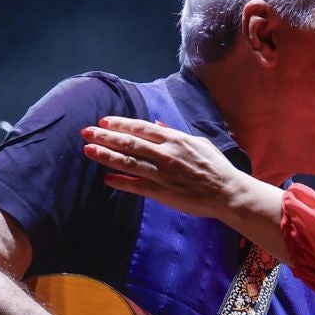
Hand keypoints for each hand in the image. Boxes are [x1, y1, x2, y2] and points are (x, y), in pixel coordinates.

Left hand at [81, 118, 254, 220]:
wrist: (229, 193)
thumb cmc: (216, 167)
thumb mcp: (199, 143)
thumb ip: (175, 134)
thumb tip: (157, 124)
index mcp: (175, 139)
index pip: (141, 128)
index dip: (120, 124)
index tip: (104, 121)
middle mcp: (166, 154)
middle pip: (130, 143)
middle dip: (105, 136)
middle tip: (85, 132)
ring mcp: (164, 174)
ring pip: (130, 163)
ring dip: (107, 156)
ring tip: (88, 150)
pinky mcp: (164, 193)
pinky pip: (138, 186)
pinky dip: (121, 182)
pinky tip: (107, 178)